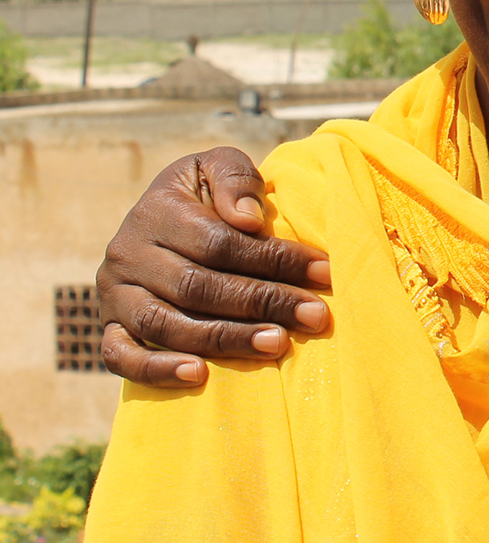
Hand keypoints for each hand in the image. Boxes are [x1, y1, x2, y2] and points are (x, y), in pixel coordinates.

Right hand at [97, 147, 331, 386]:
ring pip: (166, 325)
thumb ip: (235, 178)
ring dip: (226, 338)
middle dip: (263, 302)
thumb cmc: (205, 193)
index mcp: (157, 212)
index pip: (220, 243)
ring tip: (278, 344)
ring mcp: (115, 295)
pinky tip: (199, 375)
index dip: (274, 258)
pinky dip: (157, 369)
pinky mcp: (110, 327)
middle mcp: (129, 255)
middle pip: (199, 287)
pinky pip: (120, 357)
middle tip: (314, 315)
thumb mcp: (217, 166)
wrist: (157, 220)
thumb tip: (248, 219)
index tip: (323, 271)